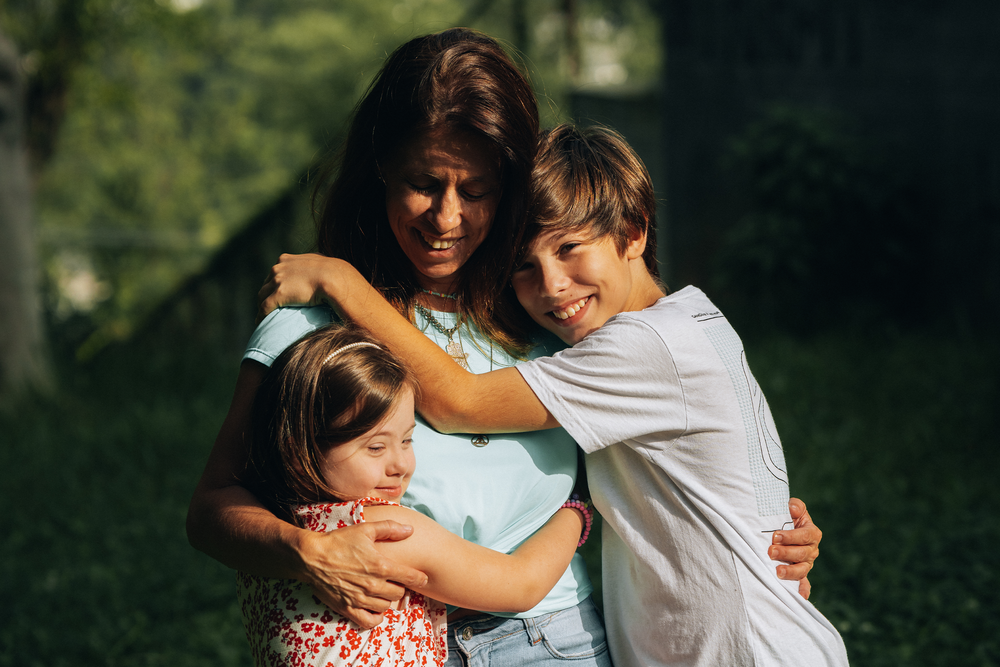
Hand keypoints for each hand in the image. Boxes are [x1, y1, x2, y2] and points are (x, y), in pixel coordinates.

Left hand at [257, 253, 338, 323]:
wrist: (333, 277)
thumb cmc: (332, 271)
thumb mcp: (319, 261)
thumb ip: (314, 262)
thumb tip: (321, 264)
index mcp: (286, 259)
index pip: (274, 272)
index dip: (274, 283)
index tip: (276, 291)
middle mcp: (278, 268)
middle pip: (266, 283)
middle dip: (267, 294)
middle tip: (270, 305)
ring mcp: (277, 281)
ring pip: (262, 295)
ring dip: (261, 305)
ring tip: (264, 315)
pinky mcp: (279, 295)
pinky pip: (264, 307)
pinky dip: (261, 315)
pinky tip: (261, 322)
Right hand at [296, 520, 428, 628]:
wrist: (311, 557)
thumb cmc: (339, 541)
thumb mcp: (365, 529)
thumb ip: (390, 528)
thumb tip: (410, 529)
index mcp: (381, 566)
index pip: (410, 577)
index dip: (419, 578)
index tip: (422, 578)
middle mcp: (373, 585)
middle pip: (399, 593)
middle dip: (400, 587)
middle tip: (395, 581)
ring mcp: (361, 599)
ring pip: (386, 606)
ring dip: (387, 599)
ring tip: (382, 591)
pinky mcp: (348, 608)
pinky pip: (369, 621)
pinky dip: (375, 617)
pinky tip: (374, 608)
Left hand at [768, 497, 820, 599]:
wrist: (781, 528)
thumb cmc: (786, 517)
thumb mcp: (792, 508)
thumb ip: (795, 506)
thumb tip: (793, 507)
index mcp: (811, 533)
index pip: (804, 536)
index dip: (791, 536)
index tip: (775, 536)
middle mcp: (811, 550)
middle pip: (802, 554)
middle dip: (786, 553)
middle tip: (770, 551)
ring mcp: (806, 564)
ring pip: (802, 570)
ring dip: (791, 572)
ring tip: (777, 571)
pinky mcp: (799, 575)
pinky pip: (803, 585)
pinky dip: (802, 591)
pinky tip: (799, 597)